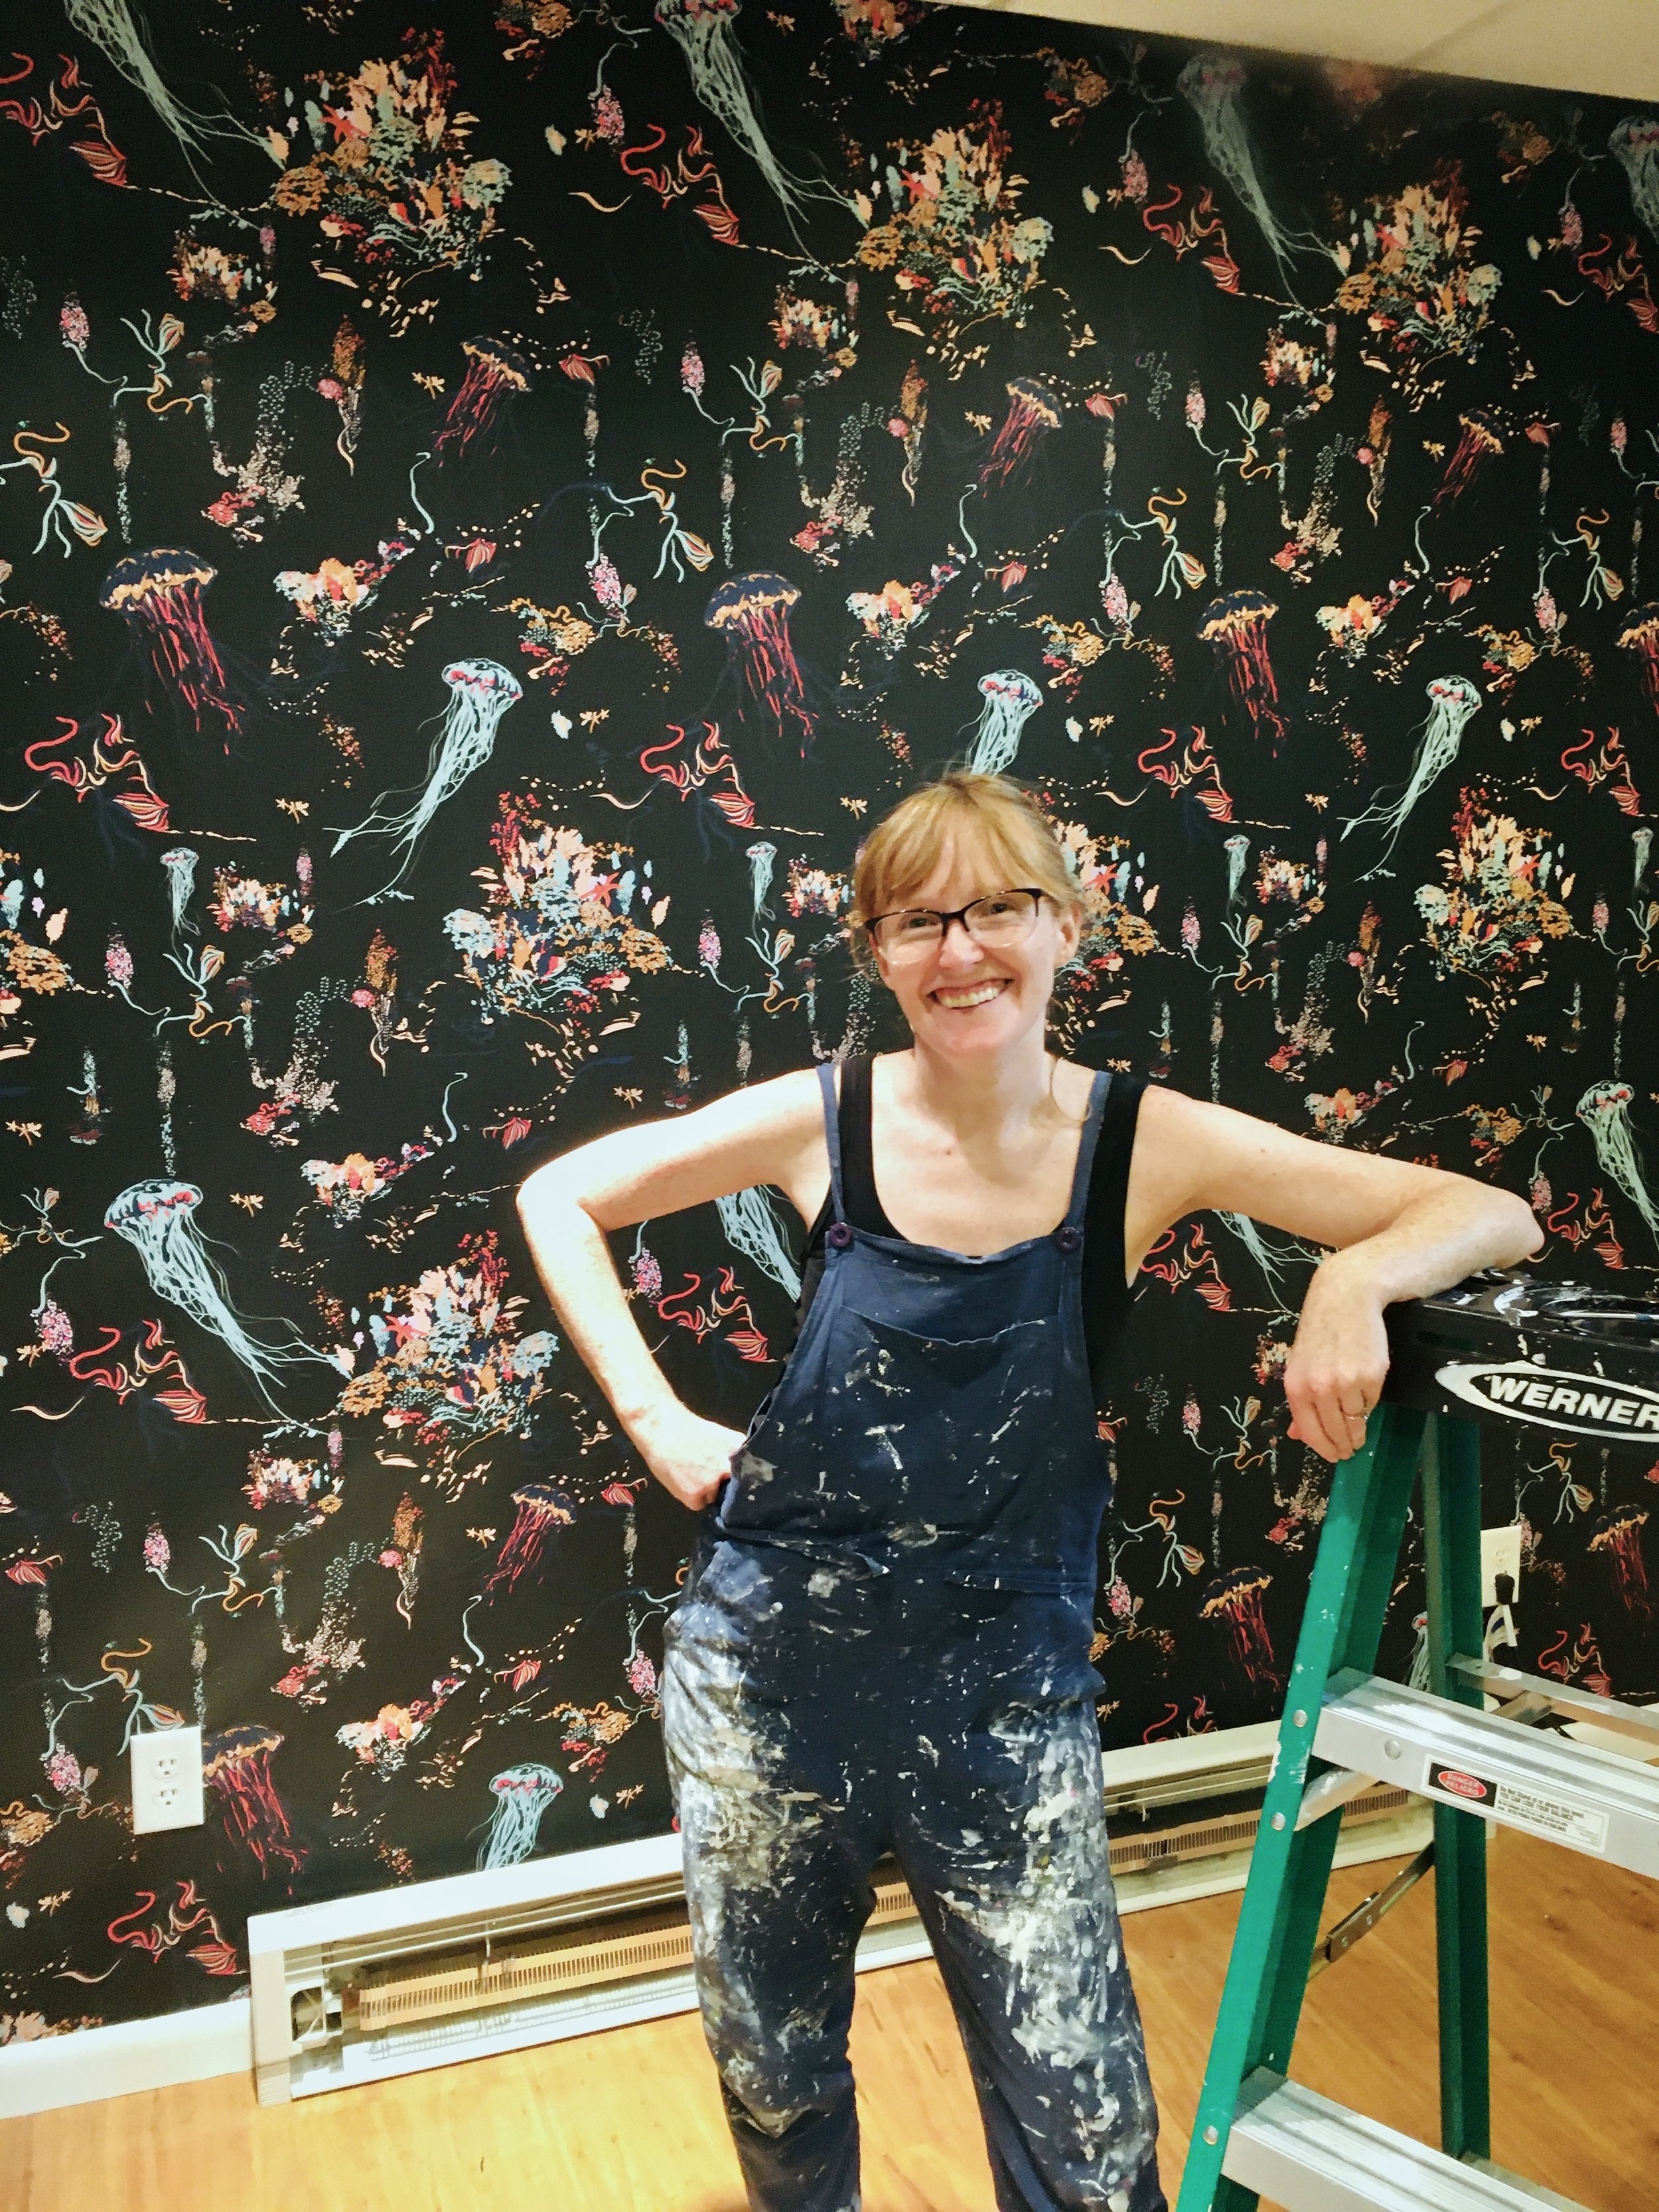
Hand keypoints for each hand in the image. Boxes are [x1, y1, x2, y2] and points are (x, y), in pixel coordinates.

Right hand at [630, 1400, 748, 1511]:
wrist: (662, 1427)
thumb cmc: (690, 1431)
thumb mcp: (722, 1439)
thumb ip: (735, 1456)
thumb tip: (746, 1473)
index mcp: (741, 1452)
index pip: (754, 1475)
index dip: (748, 1480)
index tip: (742, 1481)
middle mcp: (729, 1469)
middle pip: (738, 1491)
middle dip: (730, 1488)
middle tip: (716, 1480)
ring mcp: (713, 1484)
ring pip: (717, 1498)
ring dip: (710, 1493)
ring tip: (694, 1475)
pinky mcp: (696, 1496)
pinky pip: (700, 1505)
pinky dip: (694, 1498)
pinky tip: (685, 1481)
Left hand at [1282, 1262, 1390, 1464]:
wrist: (1346, 1298)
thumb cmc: (1321, 1332)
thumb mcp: (1301, 1364)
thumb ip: (1300, 1402)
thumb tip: (1296, 1436)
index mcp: (1297, 1387)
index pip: (1310, 1431)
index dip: (1324, 1448)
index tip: (1335, 1457)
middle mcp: (1319, 1388)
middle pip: (1336, 1431)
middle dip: (1345, 1445)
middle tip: (1350, 1449)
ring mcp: (1347, 1383)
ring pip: (1357, 1419)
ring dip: (1359, 1424)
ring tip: (1359, 1420)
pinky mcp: (1372, 1376)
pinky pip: (1373, 1402)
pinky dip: (1370, 1400)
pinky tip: (1365, 1386)